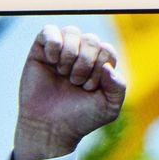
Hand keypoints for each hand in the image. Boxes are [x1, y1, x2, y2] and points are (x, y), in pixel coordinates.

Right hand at [12, 24, 125, 159]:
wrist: (50, 128)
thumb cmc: (80, 118)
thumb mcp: (109, 107)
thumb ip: (118, 86)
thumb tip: (107, 66)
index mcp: (98, 64)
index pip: (106, 50)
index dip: (99, 67)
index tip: (89, 88)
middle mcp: (80, 54)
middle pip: (91, 40)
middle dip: (85, 63)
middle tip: (75, 82)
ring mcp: (60, 51)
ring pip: (72, 31)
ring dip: (70, 54)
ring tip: (64, 73)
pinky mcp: (40, 51)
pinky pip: (49, 31)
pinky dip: (53, 43)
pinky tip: (52, 60)